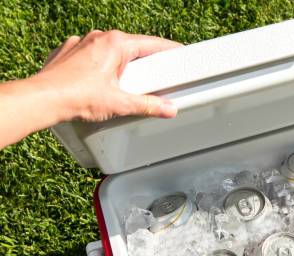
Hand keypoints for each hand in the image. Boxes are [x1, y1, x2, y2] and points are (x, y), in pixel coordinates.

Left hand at [34, 30, 180, 121]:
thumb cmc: (75, 97)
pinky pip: (93, 57)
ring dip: (119, 68)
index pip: (152, 44)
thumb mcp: (120, 104)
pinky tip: (98, 86)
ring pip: (111, 53)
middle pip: (132, 49)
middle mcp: (99, 37)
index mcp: (116, 44)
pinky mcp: (70, 53)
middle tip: (148, 83)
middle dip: (142, 66)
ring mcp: (82, 43)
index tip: (179, 53)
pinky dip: (100, 69)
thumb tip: (166, 108)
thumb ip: (149, 105)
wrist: (42, 99)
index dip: (169, 50)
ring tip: (119, 89)